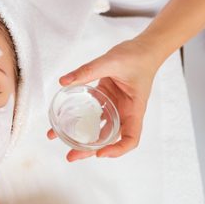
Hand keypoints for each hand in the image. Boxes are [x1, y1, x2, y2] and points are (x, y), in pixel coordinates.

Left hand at [47, 38, 163, 161]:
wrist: (144, 47)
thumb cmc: (138, 56)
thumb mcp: (112, 61)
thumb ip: (88, 71)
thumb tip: (64, 81)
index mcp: (134, 109)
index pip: (131, 138)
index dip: (117, 150)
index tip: (100, 152)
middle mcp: (124, 112)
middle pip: (109, 139)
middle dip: (90, 150)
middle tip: (70, 156)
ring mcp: (115, 107)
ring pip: (98, 128)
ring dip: (81, 136)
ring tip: (60, 140)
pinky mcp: (106, 99)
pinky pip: (92, 113)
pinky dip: (79, 117)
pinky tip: (63, 119)